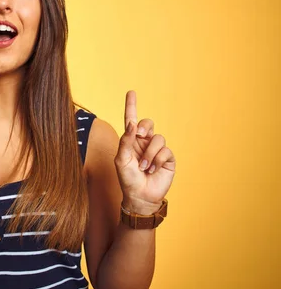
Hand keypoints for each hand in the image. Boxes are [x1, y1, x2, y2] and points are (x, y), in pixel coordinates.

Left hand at [114, 90, 175, 214]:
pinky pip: (165, 151)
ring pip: (157, 138)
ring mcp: (156, 150)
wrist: (140, 196)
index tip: (131, 92)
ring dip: (148, 154)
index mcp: (131, 140)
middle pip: (147, 123)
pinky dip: (156, 160)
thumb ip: (125, 141)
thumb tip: (131, 123)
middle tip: (139, 134)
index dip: (131, 105)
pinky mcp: (167, 158)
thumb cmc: (127, 178)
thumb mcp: (121, 159)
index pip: (131, 120)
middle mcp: (144, 142)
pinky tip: (152, 170)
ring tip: (143, 167)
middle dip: (143, 126)